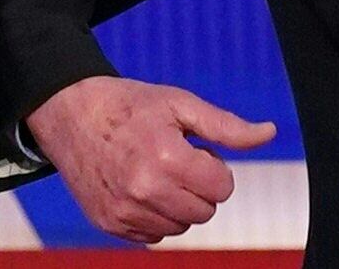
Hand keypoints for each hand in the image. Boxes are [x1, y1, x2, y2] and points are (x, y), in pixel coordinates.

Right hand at [27, 76, 275, 244]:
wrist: (70, 112)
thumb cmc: (129, 105)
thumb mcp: (179, 103)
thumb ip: (226, 126)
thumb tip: (268, 132)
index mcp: (166, 157)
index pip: (223, 187)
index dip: (213, 166)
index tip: (192, 149)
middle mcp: (144, 190)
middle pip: (205, 211)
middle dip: (197, 186)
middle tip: (172, 158)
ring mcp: (124, 210)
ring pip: (181, 226)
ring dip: (176, 202)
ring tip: (153, 170)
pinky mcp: (109, 223)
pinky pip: (154, 234)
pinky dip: (153, 214)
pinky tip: (137, 186)